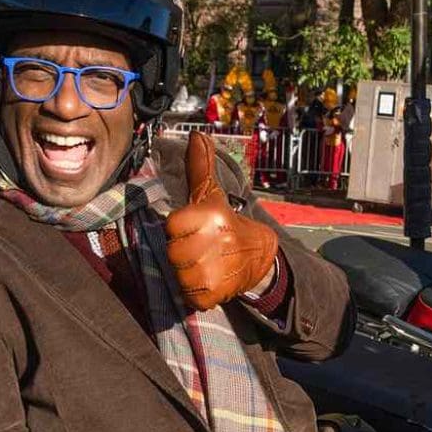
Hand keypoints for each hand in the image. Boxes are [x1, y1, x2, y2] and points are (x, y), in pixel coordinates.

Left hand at [165, 131, 277, 310]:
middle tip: (202, 248)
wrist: (259, 257)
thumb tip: (196, 135)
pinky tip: (210, 281)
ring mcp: (213, 271)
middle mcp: (214, 243)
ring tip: (206, 265)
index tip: (197, 229)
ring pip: (178, 275)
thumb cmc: (225, 223)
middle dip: (184, 252)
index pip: (171, 226)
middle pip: (172, 252)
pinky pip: (189, 295)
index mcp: (211, 216)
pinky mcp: (212, 295)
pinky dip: (196, 292)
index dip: (181, 229)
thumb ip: (200, 167)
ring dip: (188, 273)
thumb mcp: (212, 194)